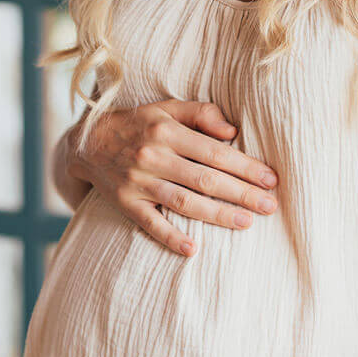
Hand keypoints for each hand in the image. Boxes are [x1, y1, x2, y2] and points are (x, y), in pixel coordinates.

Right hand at [67, 99, 279, 257]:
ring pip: (184, 202)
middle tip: (270, 205)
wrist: (87, 142)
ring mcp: (138, 182)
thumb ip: (201, 113)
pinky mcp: (125, 203)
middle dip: (241, 193)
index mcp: (167, 131)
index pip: (214, 152)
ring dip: (217, 215)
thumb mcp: (166, 107)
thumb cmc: (138, 124)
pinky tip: (193, 249)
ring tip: (247, 223)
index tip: (270, 179)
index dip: (245, 166)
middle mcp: (153, 156)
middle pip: (205, 179)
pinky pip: (150, 224)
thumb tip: (232, 131)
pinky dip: (170, 237)